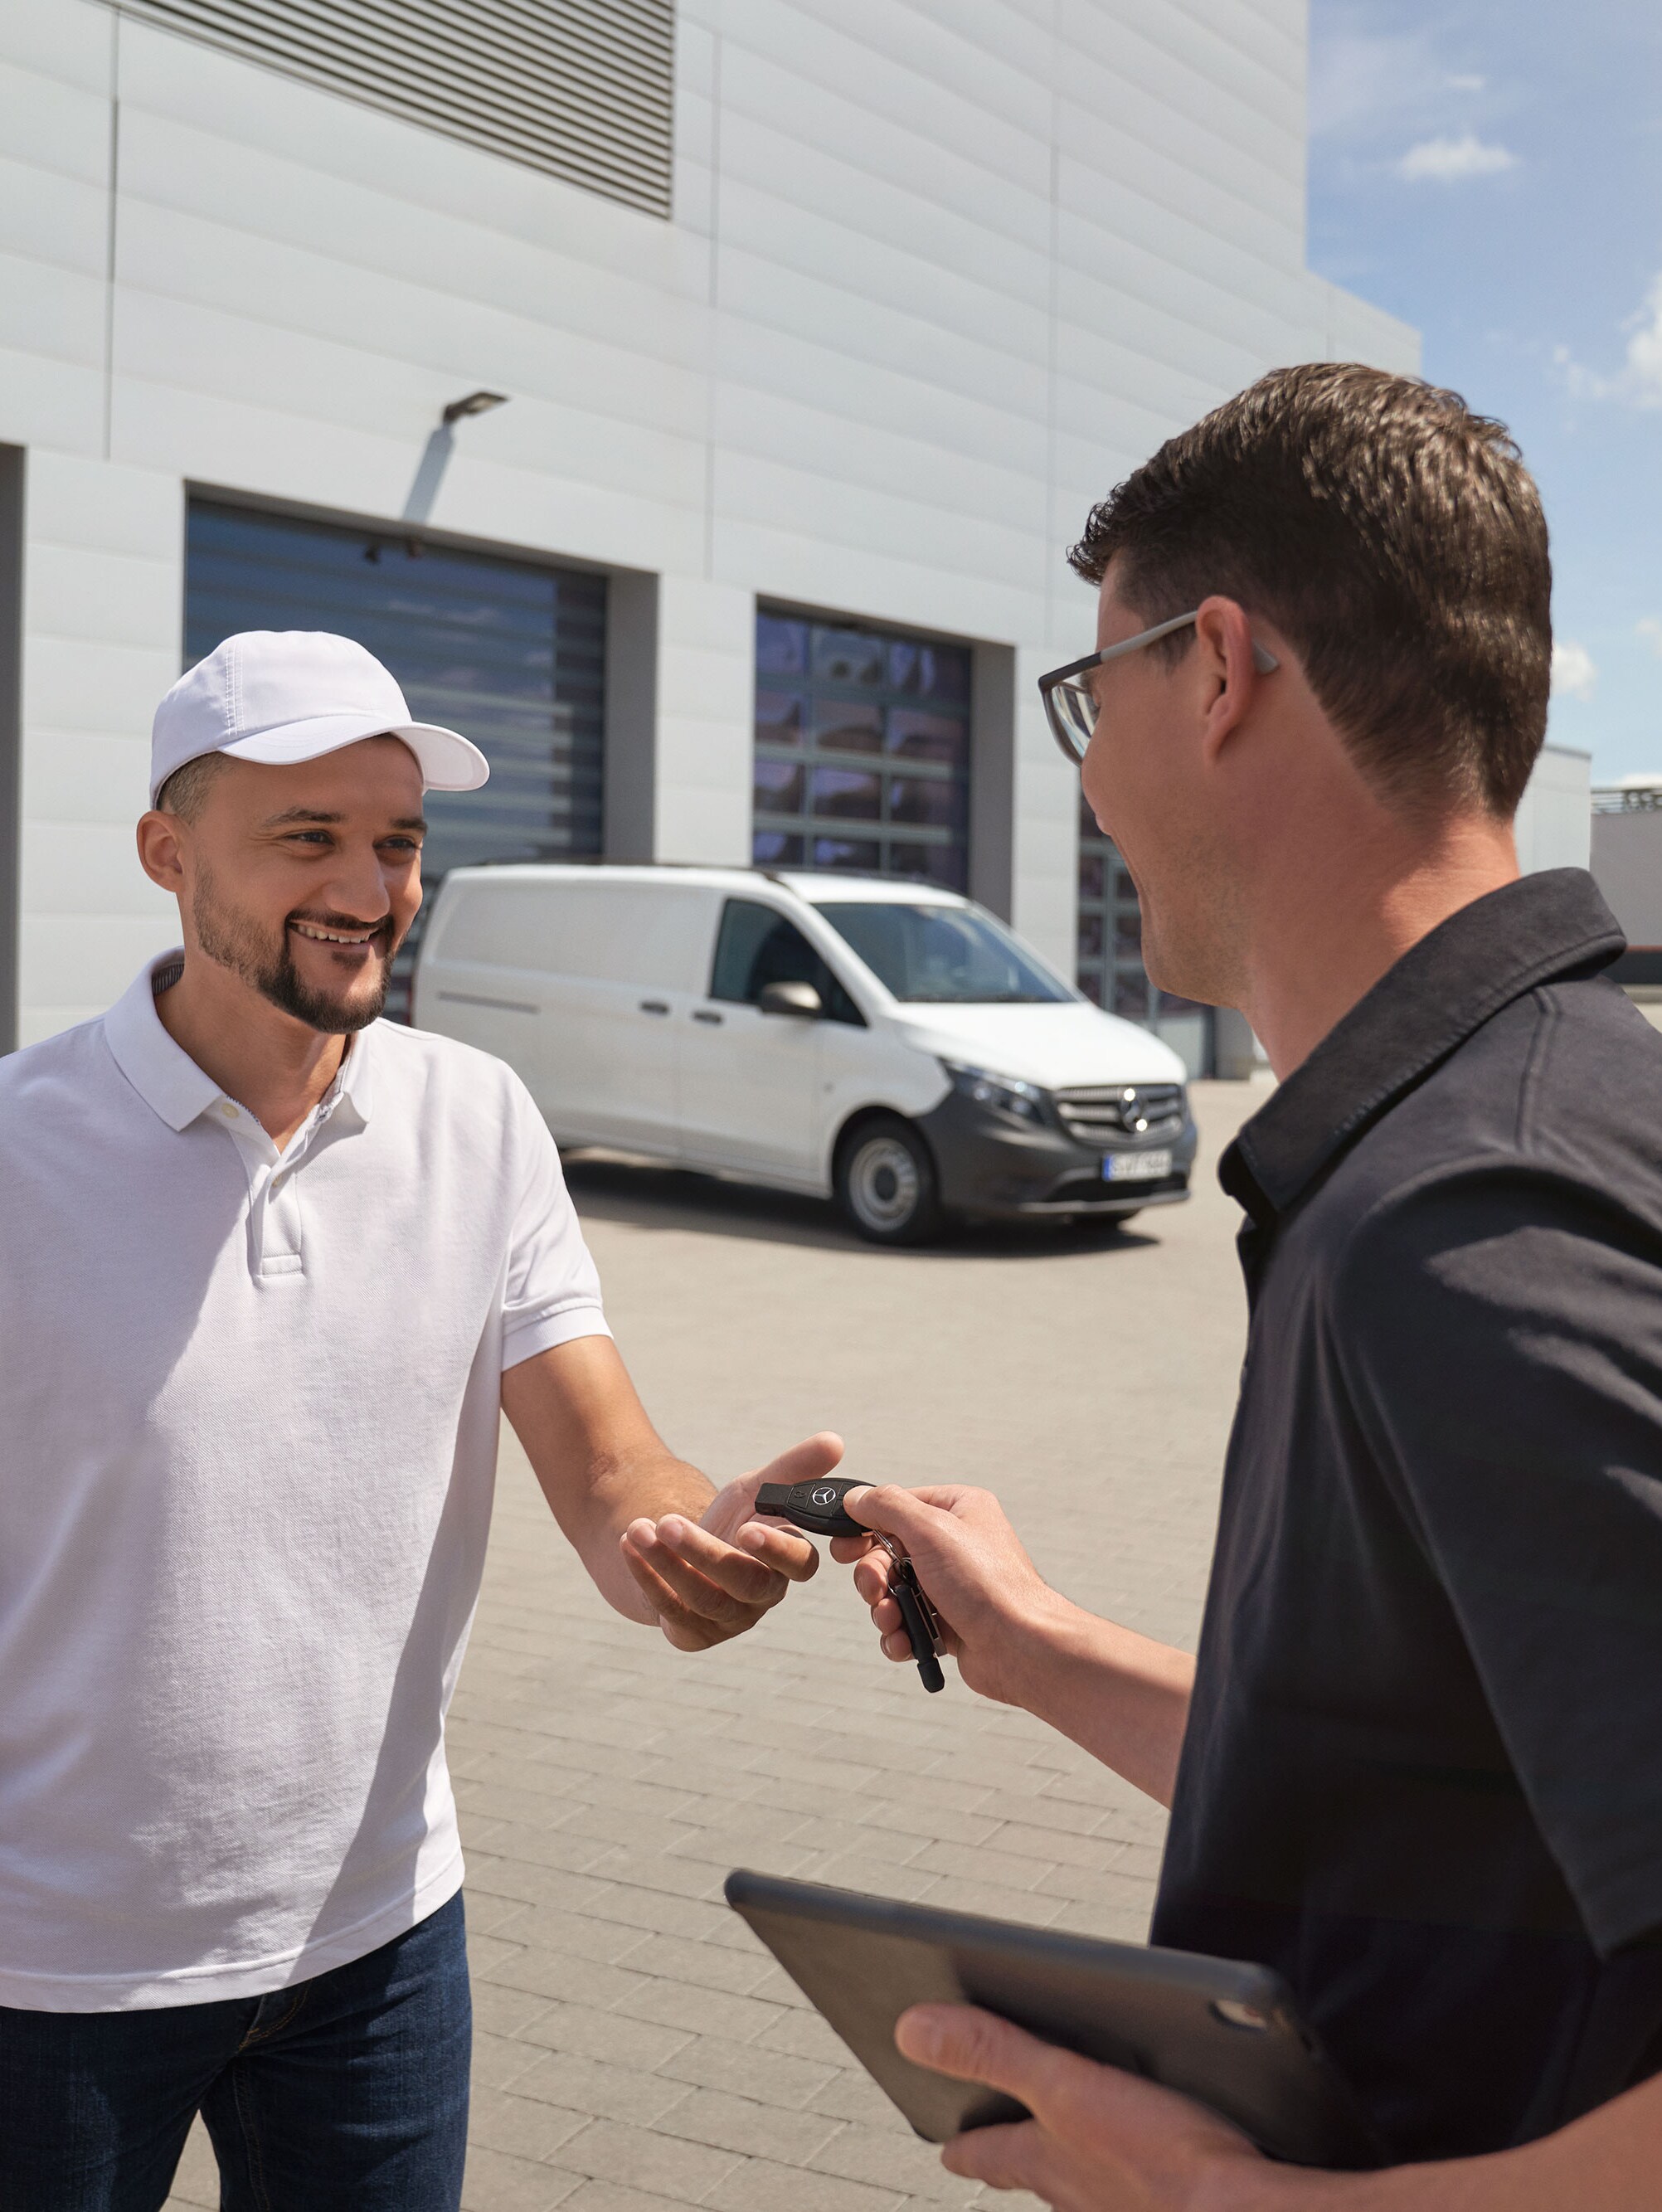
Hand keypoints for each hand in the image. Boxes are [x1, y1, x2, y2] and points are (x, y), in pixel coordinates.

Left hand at [619, 1433, 834, 1651]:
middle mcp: (762, 1597)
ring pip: (702, 1598)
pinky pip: (670, 1611)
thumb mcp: (760, 1489)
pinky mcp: (692, 1633)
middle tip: (670, 1522)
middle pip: (743, 1582)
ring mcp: (728, 1620)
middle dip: (704, 1553)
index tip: (748, 1528)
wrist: (686, 1550)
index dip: (777, 1550)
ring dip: (667, 1562)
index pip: (798, 1564)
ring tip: (640, 1527)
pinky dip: (647, 1576)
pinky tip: (630, 1544)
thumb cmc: (734, 1519)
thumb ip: (795, 1469)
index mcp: (788, 1564)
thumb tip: (835, 1440)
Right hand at [828, 1483, 1066, 1706]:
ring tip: (894, 1621)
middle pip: (888, 1552)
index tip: (844, 1546)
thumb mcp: (931, 1529)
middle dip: (875, 1577)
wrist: (1020, 1648)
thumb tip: (857, 1498)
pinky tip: (905, 1643)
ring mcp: (951, 1585)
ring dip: (884, 1609)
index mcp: (958, 1510)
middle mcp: (955, 1544)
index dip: (866, 1527)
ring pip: (894, 1591)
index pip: (897, 1506)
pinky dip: (899, 1635)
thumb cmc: (987, 1583)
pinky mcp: (948, 1622)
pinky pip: (907, 1623)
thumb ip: (888, 1506)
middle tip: (876, 1590)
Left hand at [896, 2004, 1275, 2210]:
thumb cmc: (1165, 2164)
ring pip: (1087, 2186)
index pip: (992, 2151)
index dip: (967, 2145)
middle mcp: (1083, 2194)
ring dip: (1076, 2166)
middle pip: (1038, 2173)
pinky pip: (1140, 2190)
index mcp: (1050, 2160)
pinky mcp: (1175, 2204)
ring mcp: (1129, 2206)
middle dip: (1016, 2154)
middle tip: (996, 2150)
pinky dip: (1136, 2175)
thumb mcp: (1066, 2087)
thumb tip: (911, 2031)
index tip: (947, 2149)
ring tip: (1075, 2152)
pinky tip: (1157, 2165)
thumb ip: (993, 2053)